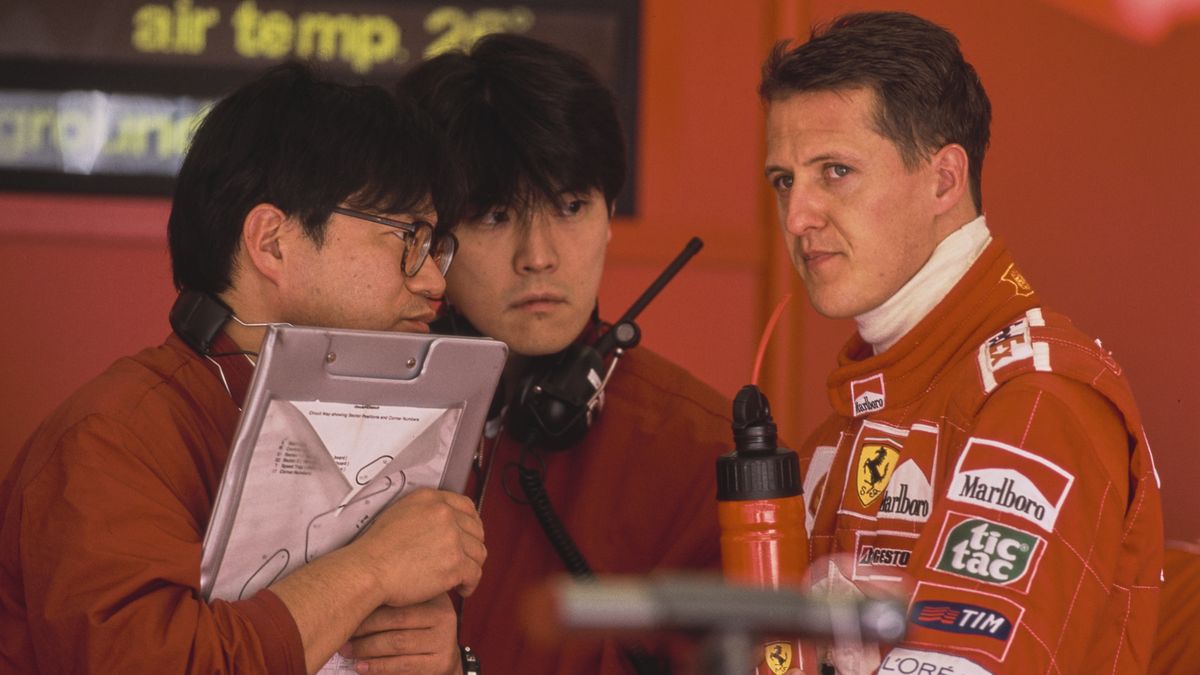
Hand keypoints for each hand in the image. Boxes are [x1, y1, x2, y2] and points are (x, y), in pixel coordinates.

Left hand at [340, 594, 461, 674]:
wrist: (445, 652)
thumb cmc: (422, 626)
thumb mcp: (416, 608)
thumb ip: (394, 603)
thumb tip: (354, 602)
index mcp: (435, 600)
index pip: (397, 605)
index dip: (369, 613)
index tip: (347, 616)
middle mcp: (444, 619)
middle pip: (396, 624)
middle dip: (365, 632)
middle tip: (344, 637)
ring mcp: (444, 642)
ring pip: (398, 645)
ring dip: (367, 650)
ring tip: (348, 652)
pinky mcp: (440, 664)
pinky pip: (403, 666)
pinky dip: (379, 667)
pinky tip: (362, 667)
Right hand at [353, 487, 485, 606]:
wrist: (367, 570)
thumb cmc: (375, 550)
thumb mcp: (399, 513)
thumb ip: (424, 513)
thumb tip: (439, 525)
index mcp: (431, 499)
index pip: (466, 506)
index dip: (471, 523)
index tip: (470, 534)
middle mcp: (444, 515)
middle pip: (476, 530)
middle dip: (472, 546)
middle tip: (465, 558)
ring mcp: (452, 539)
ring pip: (479, 552)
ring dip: (472, 566)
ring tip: (462, 576)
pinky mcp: (455, 564)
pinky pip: (475, 574)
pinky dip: (470, 584)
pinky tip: (462, 588)